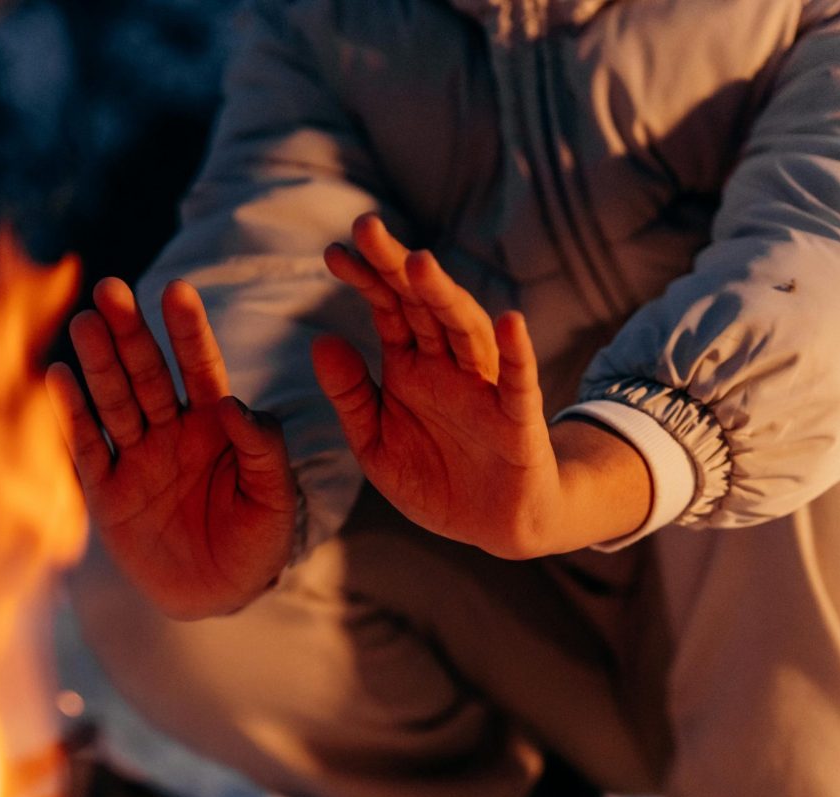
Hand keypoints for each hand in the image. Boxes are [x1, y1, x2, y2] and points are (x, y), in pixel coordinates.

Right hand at [46, 278, 296, 618]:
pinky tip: (59, 378)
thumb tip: (235, 404)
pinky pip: (89, 448)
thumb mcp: (275, 497)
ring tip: (85, 324)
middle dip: (130, 333)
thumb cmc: (258, 540)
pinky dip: (73, 416)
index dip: (188, 332)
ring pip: (114, 402)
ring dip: (99, 364)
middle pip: (147, 374)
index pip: (200, 367)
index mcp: (216, 423)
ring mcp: (138, 457)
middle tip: (112, 289)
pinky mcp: (108, 491)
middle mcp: (172, 430)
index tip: (178, 292)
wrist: (221, 594)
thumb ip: (262, 448)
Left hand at [314, 214, 650, 557]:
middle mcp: (448, 365)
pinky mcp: (518, 420)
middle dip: (395, 265)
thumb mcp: (374, 443)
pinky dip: (516, 351)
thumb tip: (320, 340)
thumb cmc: (432, 478)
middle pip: (421, 304)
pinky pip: (518, 381)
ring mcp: (484, 387)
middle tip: (366, 226)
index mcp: (411, 365)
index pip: (386, 308)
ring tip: (419, 263)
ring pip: (465, 331)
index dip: (364, 279)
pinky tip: (510, 321)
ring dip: (444, 296)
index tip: (333, 252)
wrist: (490, 526)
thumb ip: (350, 395)